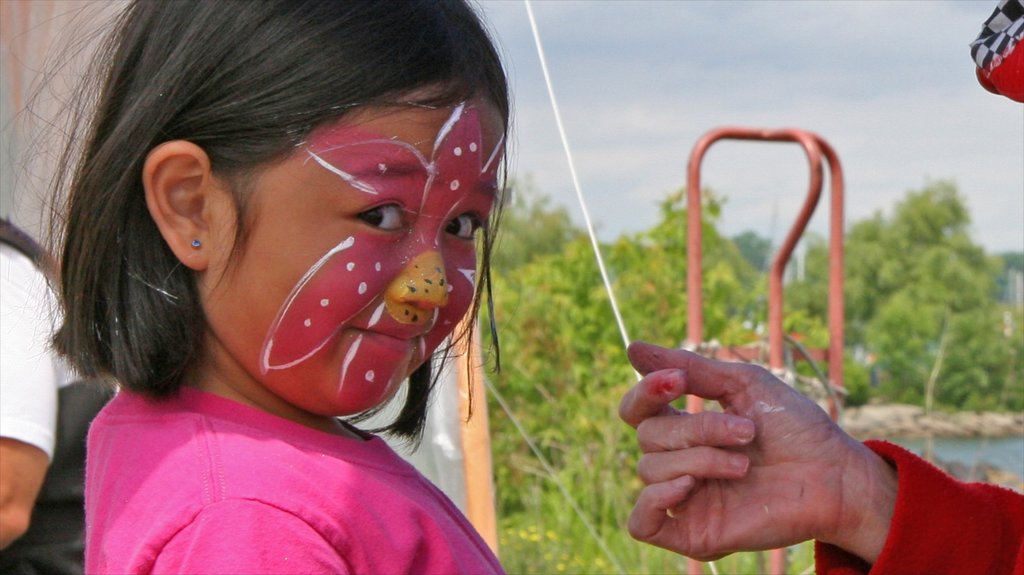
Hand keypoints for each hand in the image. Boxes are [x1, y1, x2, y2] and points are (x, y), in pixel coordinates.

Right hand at [619, 341, 896, 562]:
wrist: (836, 477)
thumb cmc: (796, 428)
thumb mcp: (743, 384)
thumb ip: (689, 367)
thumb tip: (631, 348)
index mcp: (687, 427)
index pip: (638, 409)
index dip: (647, 391)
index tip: (678, 379)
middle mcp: (680, 461)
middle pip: (648, 436)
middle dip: (697, 428)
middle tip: (746, 432)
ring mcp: (684, 498)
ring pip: (650, 470)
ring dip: (699, 459)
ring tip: (745, 465)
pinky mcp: (692, 533)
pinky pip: (641, 522)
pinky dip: (653, 500)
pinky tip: (688, 486)